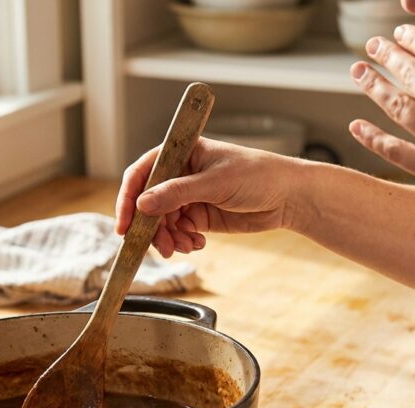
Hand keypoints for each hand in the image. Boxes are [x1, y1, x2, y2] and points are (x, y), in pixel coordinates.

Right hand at [115, 137, 297, 256]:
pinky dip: (182, 241)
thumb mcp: (216, 182)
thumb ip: (177, 194)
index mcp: (182, 152)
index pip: (143, 173)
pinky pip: (179, 232)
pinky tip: (197, 244)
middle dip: (151, 227)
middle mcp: (181, 173)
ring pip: (162, 222)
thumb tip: (142, 205)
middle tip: (159, 247)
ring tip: (183, 247)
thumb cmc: (259, 175)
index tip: (124, 225)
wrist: (289, 197)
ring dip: (167, 238)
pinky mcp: (200, 216)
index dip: (129, 198)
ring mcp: (190, 196)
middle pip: (149, 203)